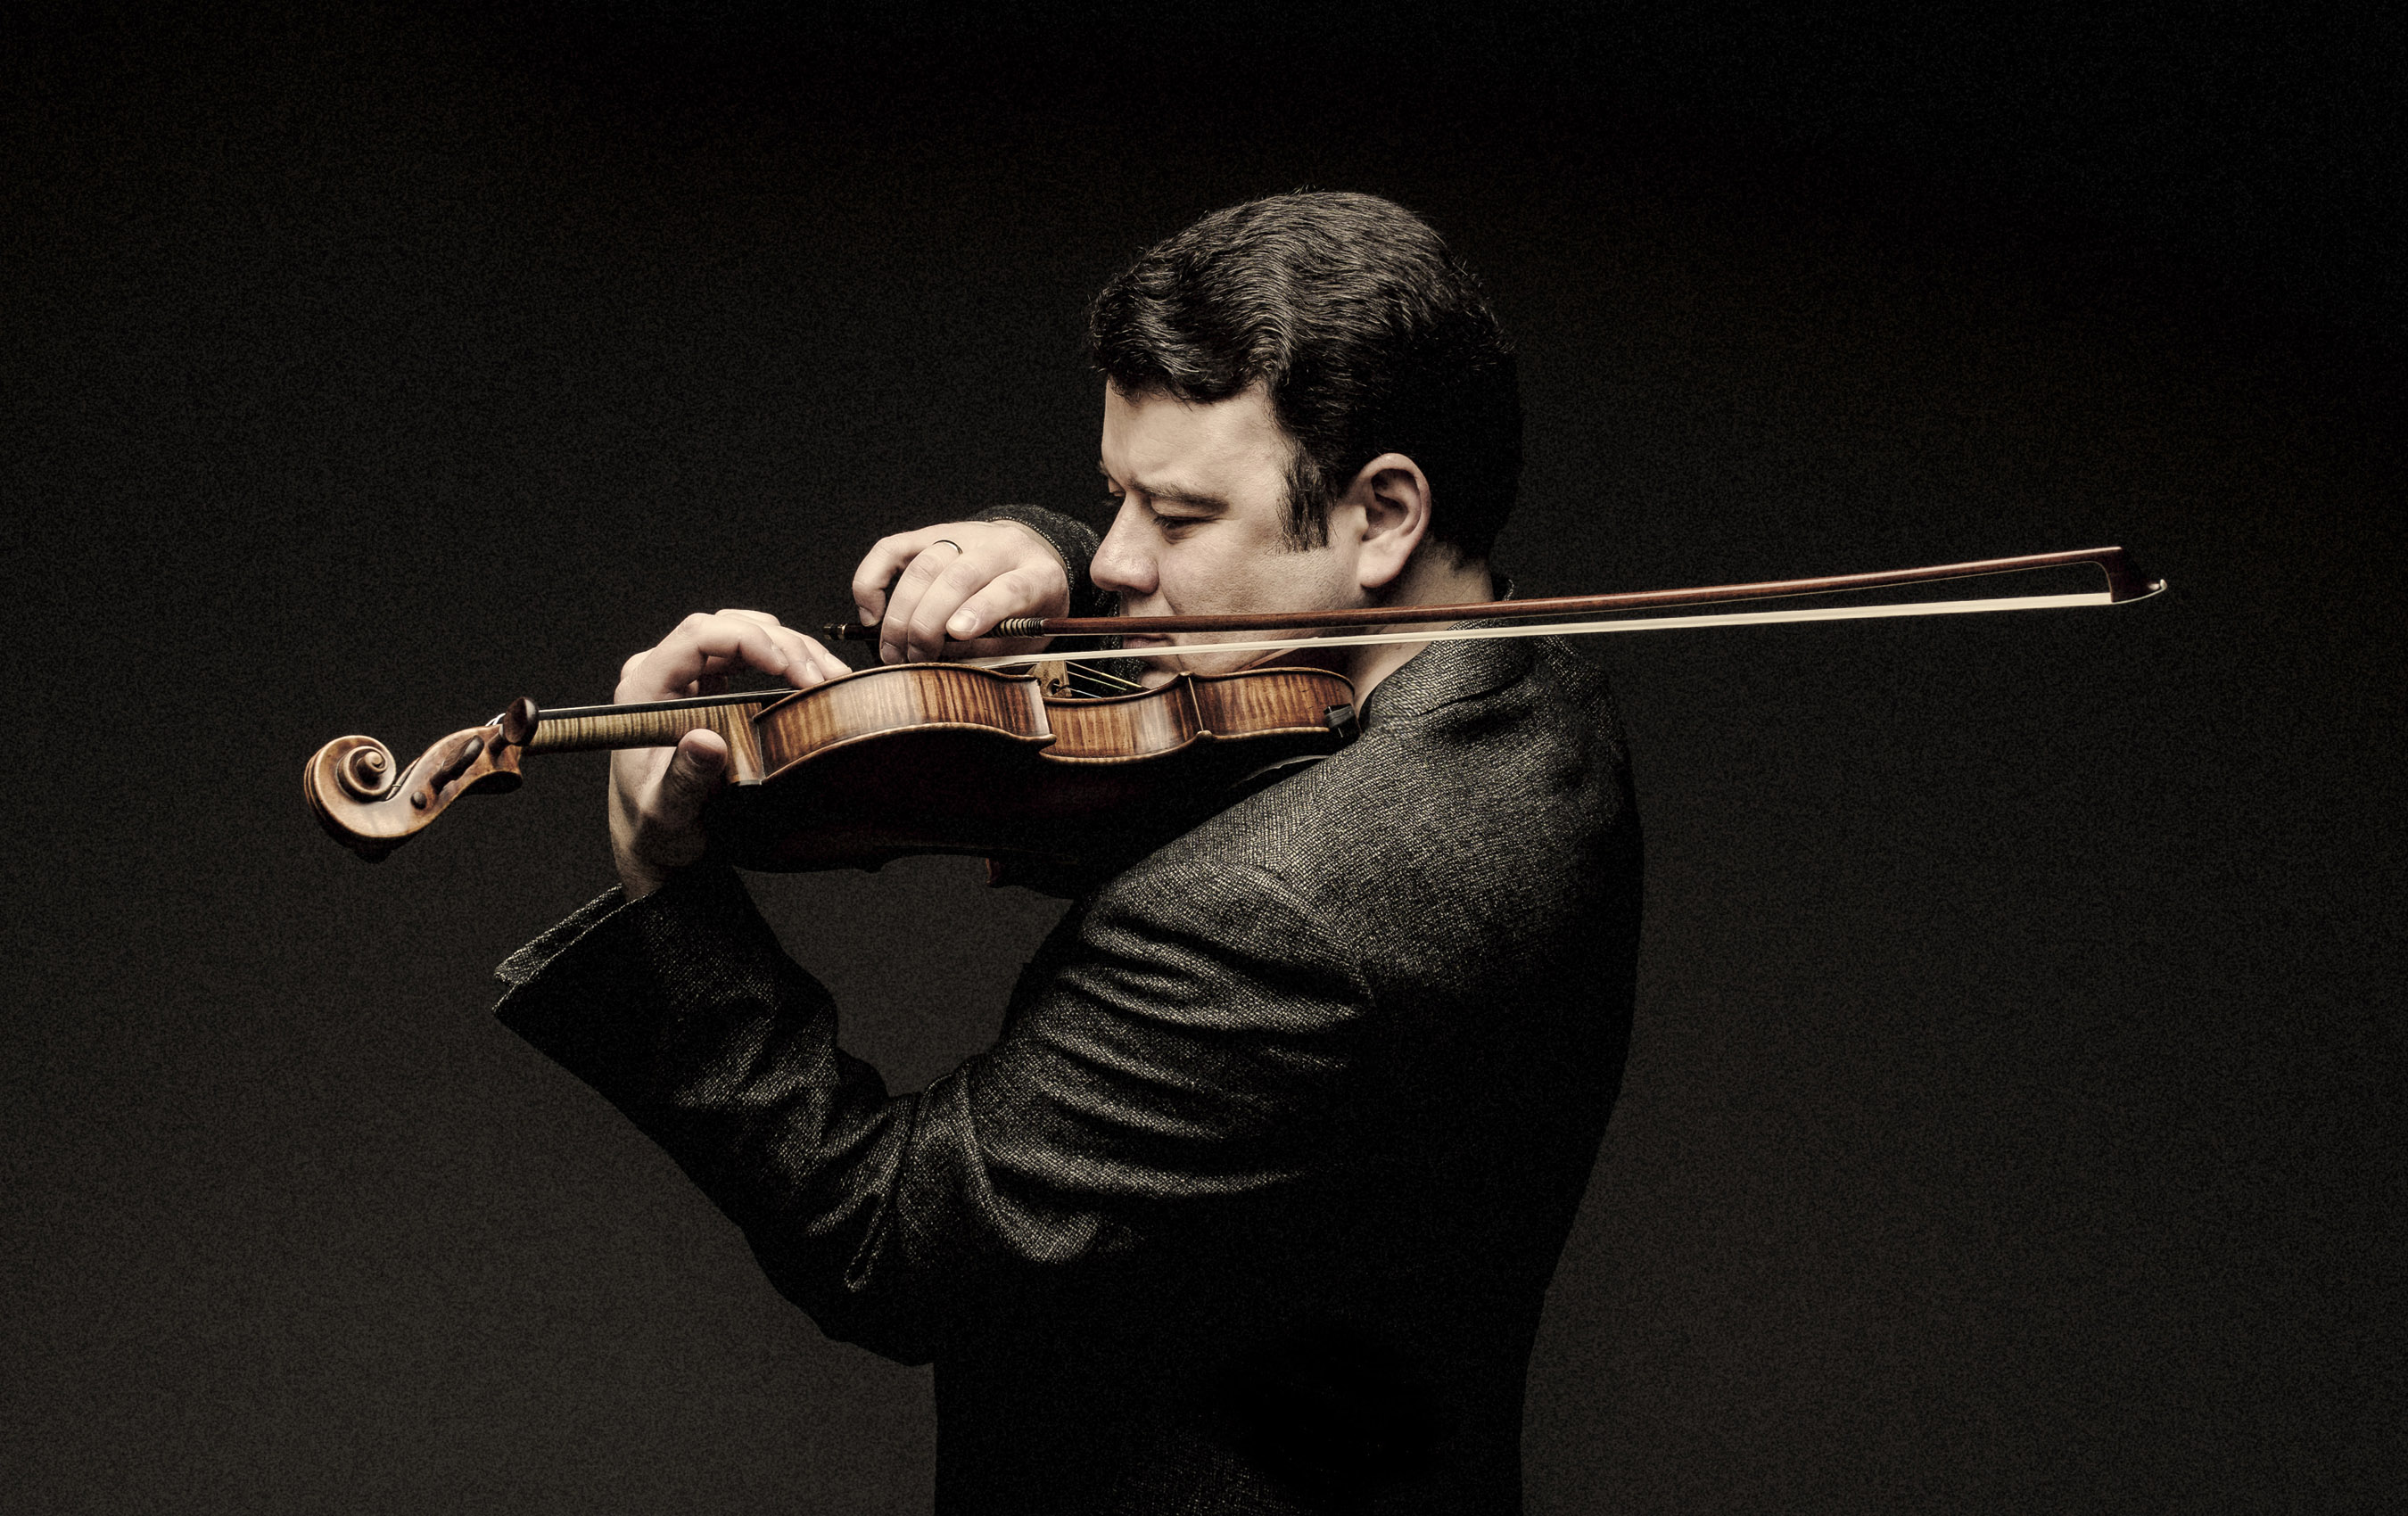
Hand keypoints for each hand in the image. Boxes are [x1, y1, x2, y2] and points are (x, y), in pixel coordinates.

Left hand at [609, 609, 848, 900]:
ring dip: (791, 648)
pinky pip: (749, 654)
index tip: (788, 667)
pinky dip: (786, 660)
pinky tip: (812, 678)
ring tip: (829, 675)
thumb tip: (707, 742)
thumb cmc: (655, 826)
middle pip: (726, 627)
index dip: (748, 640)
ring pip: (743, 632)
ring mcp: (687, 677)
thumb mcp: (667, 809)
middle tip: (820, 678)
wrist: (656, 841)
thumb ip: (685, 778)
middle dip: (781, 644)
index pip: (697, 637)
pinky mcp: (710, 687)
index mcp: (643, 690)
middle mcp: (662, 674)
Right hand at [851, 519, 1069, 663]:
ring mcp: (965, 536)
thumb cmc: (1028, 609)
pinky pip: (890, 549)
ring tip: (894, 649)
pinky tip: (871, 613)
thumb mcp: (1028, 638)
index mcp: (1040, 575)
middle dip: (929, 621)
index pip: (1011, 587)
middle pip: (959, 576)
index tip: (956, 634)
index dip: (982, 610)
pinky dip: (872, 580)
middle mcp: (1003, 547)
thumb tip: (942, 659)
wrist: (1026, 561)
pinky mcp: (930, 534)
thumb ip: (992, 648)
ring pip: (924, 564)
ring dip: (901, 612)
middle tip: (915, 658)